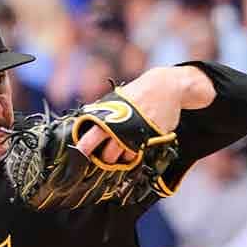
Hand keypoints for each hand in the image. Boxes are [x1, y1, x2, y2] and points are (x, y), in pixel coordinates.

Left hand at [75, 65, 213, 164]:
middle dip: (103, 159)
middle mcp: (120, 128)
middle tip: (102, 157)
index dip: (84, 150)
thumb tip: (86, 124)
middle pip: (107, 156)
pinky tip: (132, 147)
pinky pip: (138, 153)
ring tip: (119, 151)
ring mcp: (136, 135)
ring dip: (119, 158)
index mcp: (107, 117)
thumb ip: (101, 112)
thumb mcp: (115, 99)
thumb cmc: (137, 92)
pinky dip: (133, 154)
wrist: (165, 87)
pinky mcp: (150, 139)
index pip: (89, 139)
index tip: (80, 155)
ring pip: (123, 158)